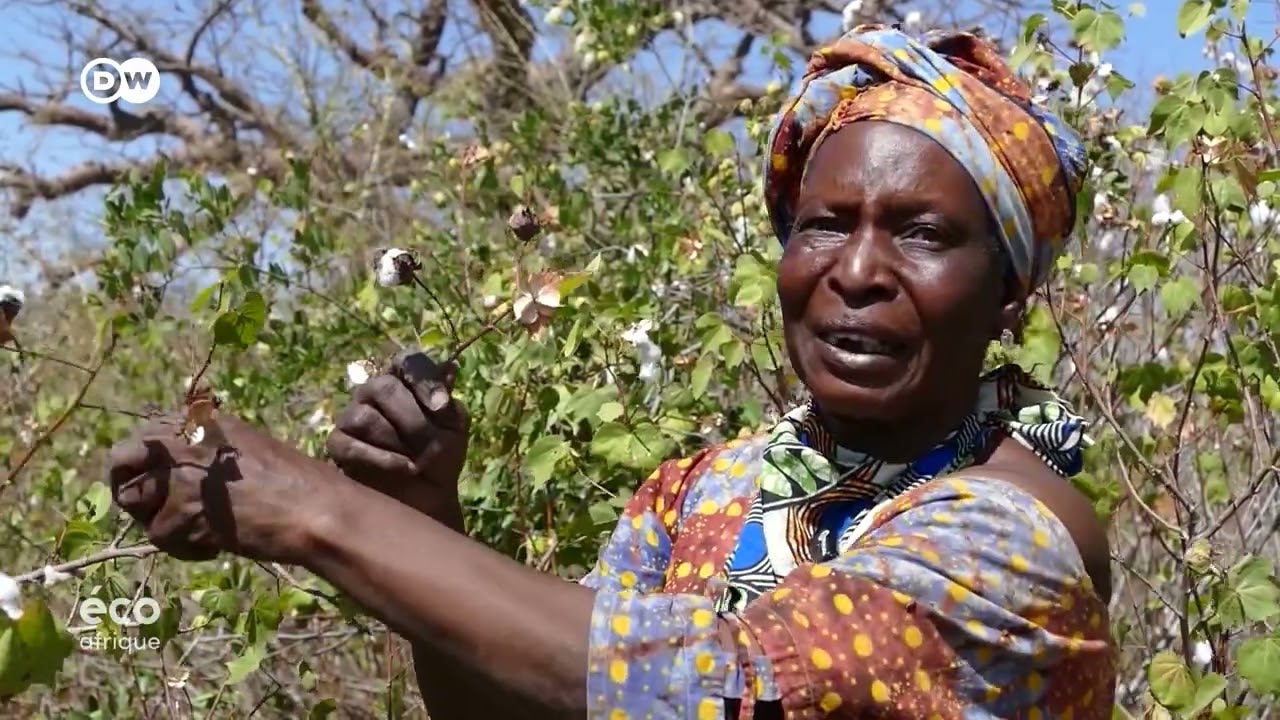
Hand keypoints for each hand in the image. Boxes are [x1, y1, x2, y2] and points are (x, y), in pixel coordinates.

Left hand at [108, 413, 330, 564]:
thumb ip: (204, 450)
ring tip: (200, 531)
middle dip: (129, 487)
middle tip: (150, 510)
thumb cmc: (291, 483)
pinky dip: (186, 548)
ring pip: (136, 503)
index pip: (143, 433)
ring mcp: (179, 473)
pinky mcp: (181, 509)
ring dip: (162, 523)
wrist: (315, 510)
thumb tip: (163, 467)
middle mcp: (183, 439)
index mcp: (199, 421)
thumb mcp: (245, 447)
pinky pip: (160, 537)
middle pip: (121, 460)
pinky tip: (216, 545)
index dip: (141, 462)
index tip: (153, 482)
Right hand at [326, 350, 469, 524]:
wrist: (428, 499)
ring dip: (397, 442)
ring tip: (418, 462)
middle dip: (414, 420)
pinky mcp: (338, 446)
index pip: (406, 361)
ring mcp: (351, 418)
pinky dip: (381, 458)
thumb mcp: (454, 426)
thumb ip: (447, 398)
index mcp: (403, 380)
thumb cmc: (442, 456)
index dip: (422, 379)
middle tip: (432, 446)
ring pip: (364, 417)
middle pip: (383, 386)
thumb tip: (448, 368)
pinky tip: (404, 468)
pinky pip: (350, 445)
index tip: (441, 406)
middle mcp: (373, 392)